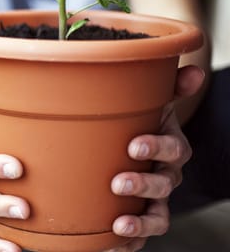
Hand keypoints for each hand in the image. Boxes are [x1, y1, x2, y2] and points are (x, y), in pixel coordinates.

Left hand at [107, 65, 204, 251]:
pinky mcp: (139, 218)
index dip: (158, 147)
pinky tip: (110, 245)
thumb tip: (193, 68)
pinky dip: (129, 244)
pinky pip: (140, 237)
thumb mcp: (151, 102)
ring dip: (140, 223)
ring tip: (119, 226)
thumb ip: (170, 87)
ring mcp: (153, 199)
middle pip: (164, 184)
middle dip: (143, 184)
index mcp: (169, 146)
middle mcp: (166, 175)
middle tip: (118, 182)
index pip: (173, 148)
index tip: (133, 145)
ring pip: (156, 216)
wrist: (131, 147)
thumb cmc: (140, 123)